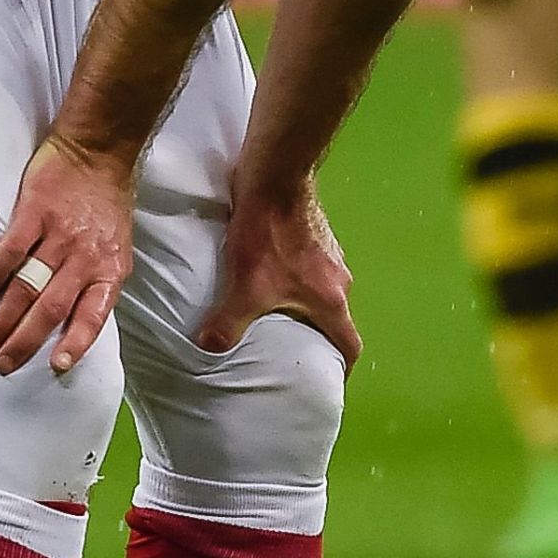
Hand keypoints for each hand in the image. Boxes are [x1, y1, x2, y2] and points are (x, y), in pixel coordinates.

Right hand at [0, 132, 135, 378]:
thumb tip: (73, 320)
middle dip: (25, 340)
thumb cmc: (106, 204)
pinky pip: (11, 250)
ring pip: (28, 286)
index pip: (94, 314)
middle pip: (52, 308)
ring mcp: (60, 235)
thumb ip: (96, 280)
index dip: (76, 341)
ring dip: (4, 317)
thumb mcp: (115, 246)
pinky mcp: (36, 212)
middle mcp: (86, 256)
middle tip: (2, 363)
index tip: (57, 365)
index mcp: (110, 268)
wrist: (98, 152)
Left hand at [198, 176, 360, 364]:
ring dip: (306, 305)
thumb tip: (208, 348)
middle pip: (335, 318)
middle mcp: (340, 279)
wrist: (276, 178)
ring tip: (276, 312)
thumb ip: (227, 323)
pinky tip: (272, 274)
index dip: (342, 367)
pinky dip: (298, 279)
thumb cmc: (268, 236)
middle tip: (291, 349)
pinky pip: (313, 268)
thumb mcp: (244, 286)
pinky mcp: (318, 235)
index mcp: (331, 300)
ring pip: (324, 291)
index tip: (330, 379)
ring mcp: (332, 254)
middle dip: (317, 336)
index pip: (349, 344)